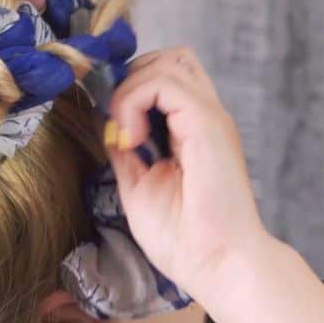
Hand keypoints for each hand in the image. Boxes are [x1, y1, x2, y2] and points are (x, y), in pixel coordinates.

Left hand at [104, 47, 273, 298]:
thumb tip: (106, 126)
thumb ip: (125, 153)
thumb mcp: (138, 185)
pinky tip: (130, 139)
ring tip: (125, 136)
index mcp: (192, 130)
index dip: (131, 90)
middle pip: (170, 58)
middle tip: (117, 125)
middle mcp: (205, 116)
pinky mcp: (207, 123)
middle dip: (131, 79)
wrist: (216, 264)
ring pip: (166, 61)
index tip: (113, 133)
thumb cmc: (183, 238)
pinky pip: (164, 82)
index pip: (164, 78)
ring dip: (130, 90)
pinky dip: (134, 100)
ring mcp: (209, 116)